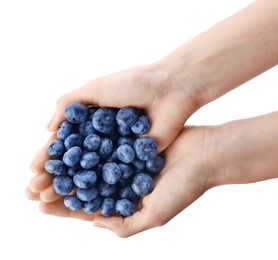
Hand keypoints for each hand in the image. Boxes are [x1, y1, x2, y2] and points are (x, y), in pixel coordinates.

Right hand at [26, 64, 200, 201]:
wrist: (170, 90)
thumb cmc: (132, 84)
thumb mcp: (95, 88)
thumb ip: (68, 104)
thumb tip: (47, 128)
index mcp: (94, 119)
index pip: (67, 141)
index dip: (51, 155)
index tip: (33, 170)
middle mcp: (105, 137)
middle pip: (79, 160)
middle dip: (59, 175)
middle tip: (38, 191)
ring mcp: (121, 149)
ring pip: (95, 171)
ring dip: (77, 186)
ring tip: (56, 200)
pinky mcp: (138, 158)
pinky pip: (119, 175)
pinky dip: (105, 187)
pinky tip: (88, 201)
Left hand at [26, 125, 215, 236]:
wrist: (206, 153)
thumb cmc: (186, 187)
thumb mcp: (156, 215)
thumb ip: (126, 225)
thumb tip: (95, 222)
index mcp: (128, 203)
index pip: (90, 208)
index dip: (66, 209)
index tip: (41, 205)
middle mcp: (124, 183)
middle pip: (86, 186)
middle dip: (61, 187)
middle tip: (33, 185)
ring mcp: (127, 161)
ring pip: (92, 164)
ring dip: (69, 166)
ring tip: (44, 164)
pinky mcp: (131, 143)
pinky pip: (105, 143)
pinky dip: (88, 144)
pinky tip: (70, 141)